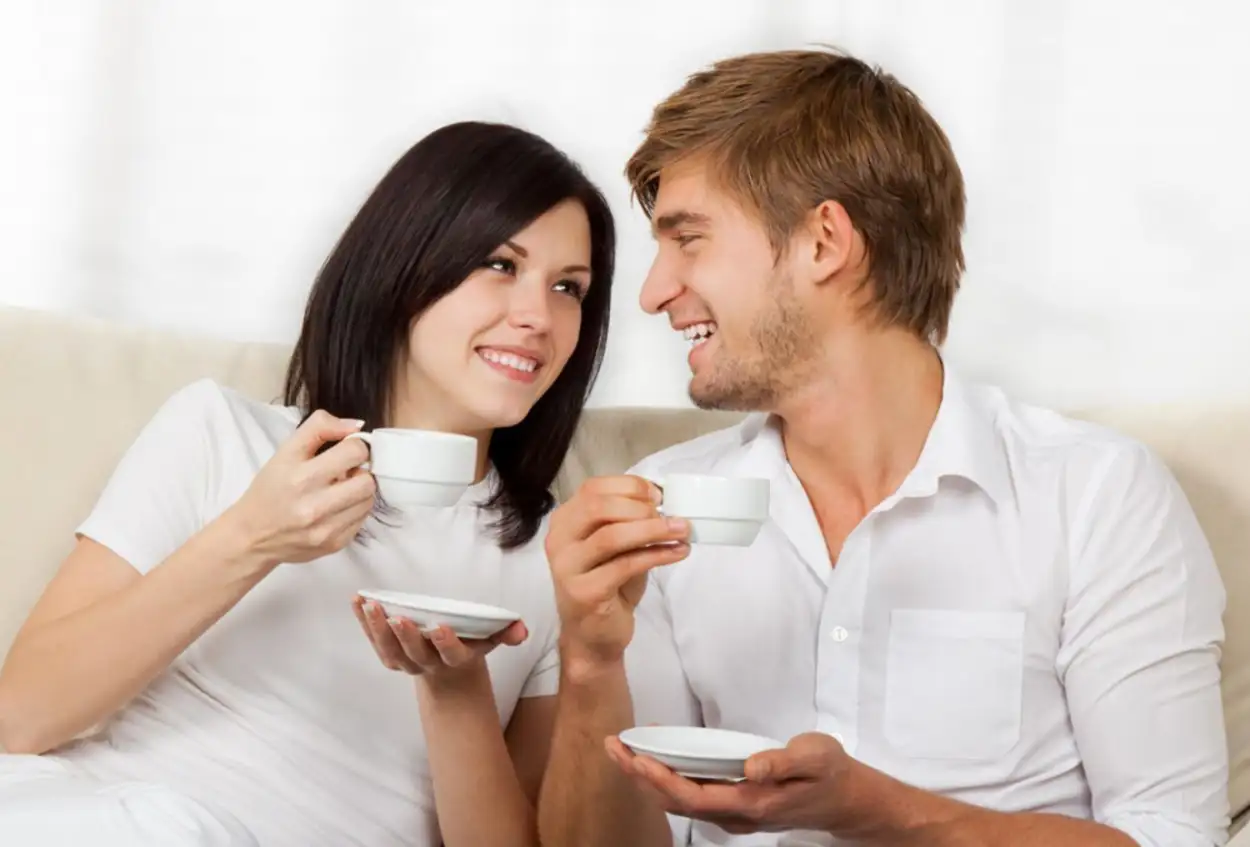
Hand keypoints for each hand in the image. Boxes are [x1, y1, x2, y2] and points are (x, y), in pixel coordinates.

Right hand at [224, 410, 376, 565]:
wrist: (253, 536)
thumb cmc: (271, 489)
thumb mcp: (286, 451)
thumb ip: (320, 427)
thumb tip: (357, 425)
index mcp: (302, 477)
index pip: (355, 452)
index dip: (354, 446)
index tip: (345, 451)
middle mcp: (315, 506)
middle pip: (367, 480)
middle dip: (360, 472)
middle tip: (345, 473)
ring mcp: (326, 529)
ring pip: (369, 500)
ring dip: (360, 491)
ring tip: (340, 490)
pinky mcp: (335, 544)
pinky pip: (363, 519)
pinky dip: (354, 510)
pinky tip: (336, 507)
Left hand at [352, 596, 527, 685]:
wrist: (449, 672)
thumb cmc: (471, 644)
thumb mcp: (491, 639)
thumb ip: (506, 633)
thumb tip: (521, 629)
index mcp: (456, 659)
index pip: (451, 654)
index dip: (446, 642)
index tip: (440, 626)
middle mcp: (429, 664)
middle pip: (415, 654)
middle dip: (405, 636)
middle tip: (396, 616)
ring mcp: (407, 663)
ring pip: (390, 651)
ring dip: (377, 630)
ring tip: (369, 605)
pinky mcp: (390, 656)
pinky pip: (374, 642)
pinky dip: (364, 624)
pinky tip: (356, 601)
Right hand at [544, 475, 690, 670]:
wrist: (593, 636)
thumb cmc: (607, 585)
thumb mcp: (616, 546)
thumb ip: (628, 521)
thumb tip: (663, 500)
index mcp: (565, 521)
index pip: (594, 488)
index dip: (630, 487)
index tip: (659, 496)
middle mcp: (559, 540)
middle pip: (598, 507)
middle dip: (640, 507)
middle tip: (670, 516)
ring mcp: (568, 567)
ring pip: (611, 536)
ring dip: (653, 530)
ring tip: (683, 530)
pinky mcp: (585, 592)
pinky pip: (625, 565)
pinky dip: (657, 554)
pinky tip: (677, 552)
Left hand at [605, 732, 856, 836]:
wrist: (844, 798)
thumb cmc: (830, 772)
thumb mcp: (816, 757)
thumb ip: (783, 762)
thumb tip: (750, 766)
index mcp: (752, 802)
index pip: (695, 798)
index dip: (662, 781)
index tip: (637, 758)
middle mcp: (736, 813)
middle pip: (676, 802)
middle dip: (641, 776)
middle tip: (613, 746)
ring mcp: (733, 812)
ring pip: (679, 801)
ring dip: (647, 778)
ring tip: (622, 750)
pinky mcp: (733, 803)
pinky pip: (690, 795)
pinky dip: (666, 777)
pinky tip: (657, 755)